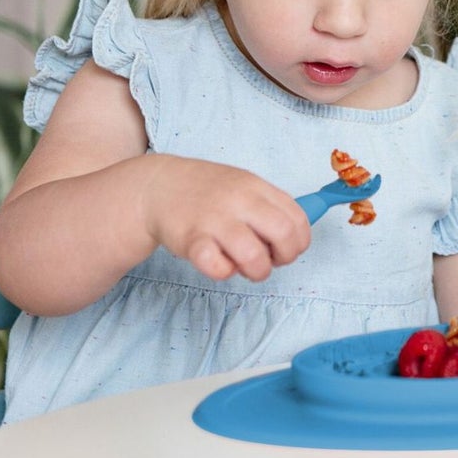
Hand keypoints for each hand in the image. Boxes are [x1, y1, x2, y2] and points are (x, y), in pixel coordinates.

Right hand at [141, 155, 311, 281]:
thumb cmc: (207, 192)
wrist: (159, 186)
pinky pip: (218, 267)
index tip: (285, 248)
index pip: (297, 218)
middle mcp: (239, 200)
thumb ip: (269, 206)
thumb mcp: (243, 185)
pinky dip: (223, 272)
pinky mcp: (192, 240)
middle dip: (284, 257)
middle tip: (268, 260)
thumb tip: (297, 235)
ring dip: (256, 270)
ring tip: (244, 266)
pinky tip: (218, 262)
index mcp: (256, 186)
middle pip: (284, 234)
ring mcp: (215, 220)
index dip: (298, 241)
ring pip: (254, 256)